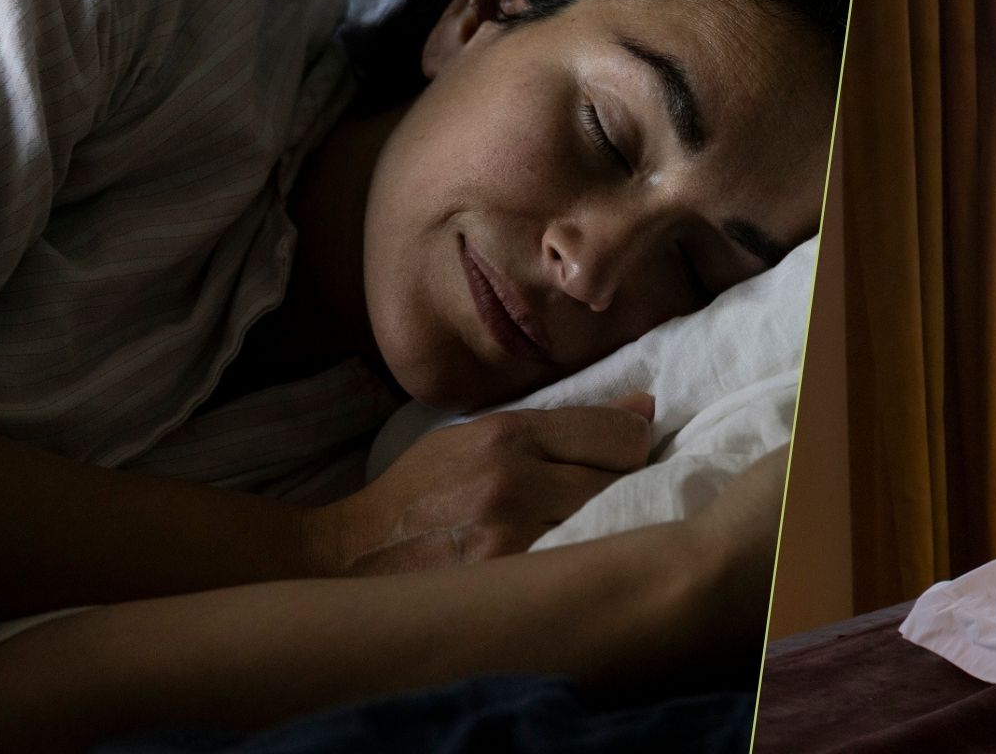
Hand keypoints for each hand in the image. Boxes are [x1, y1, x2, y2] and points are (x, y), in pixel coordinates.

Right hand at [307, 393, 655, 574]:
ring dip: (611, 527)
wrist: (351, 557)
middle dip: (627, 485)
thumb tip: (644, 408)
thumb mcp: (481, 436)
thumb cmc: (421, 492)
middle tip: (610, 495)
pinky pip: (580, 568)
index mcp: (506, 435)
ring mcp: (512, 540)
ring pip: (608, 527)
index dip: (632, 444)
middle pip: (622, 481)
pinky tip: (575, 564)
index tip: (627, 453)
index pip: (618, 433)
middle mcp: (513, 482)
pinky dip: (586, 564)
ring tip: (593, 529)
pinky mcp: (508, 586)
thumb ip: (564, 423)